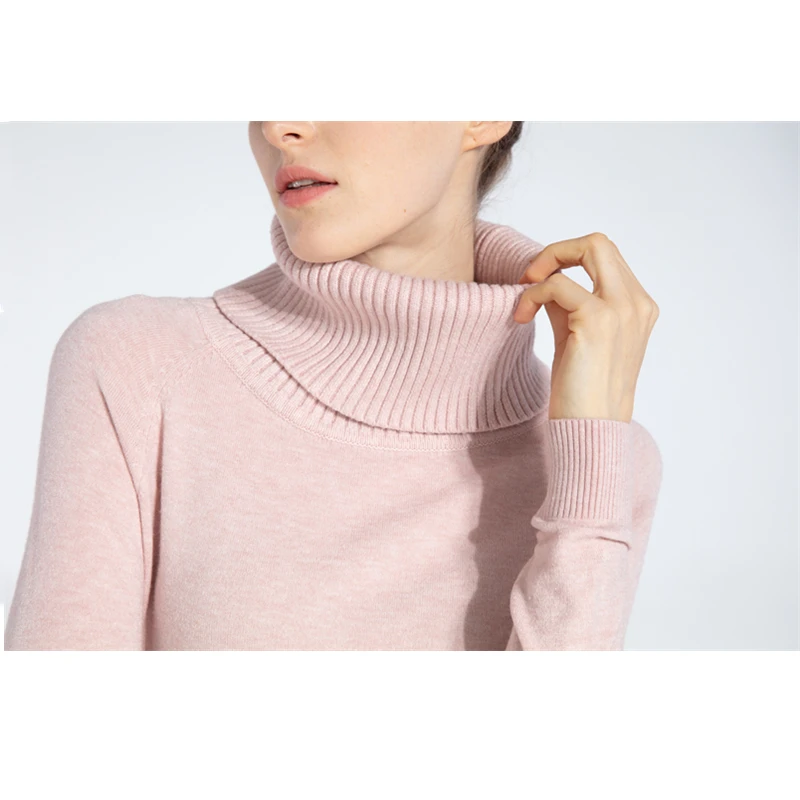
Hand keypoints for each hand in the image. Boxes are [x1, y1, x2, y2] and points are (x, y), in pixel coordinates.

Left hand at [513, 233, 658, 422]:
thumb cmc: (581, 391)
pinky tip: (521, 317)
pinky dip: (532, 294)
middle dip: (557, 251)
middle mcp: (637, 303)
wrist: (590, 429)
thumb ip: (569, 305)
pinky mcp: (597, 320)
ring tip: (523, 302)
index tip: (538, 283)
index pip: (605, 257)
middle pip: (600, 242)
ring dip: (543, 268)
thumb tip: (546, 278)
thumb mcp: (576, 337)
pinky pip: (557, 284)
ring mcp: (622, 309)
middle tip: (528, 278)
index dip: (567, 260)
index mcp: (638, 307)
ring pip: (587, 248)